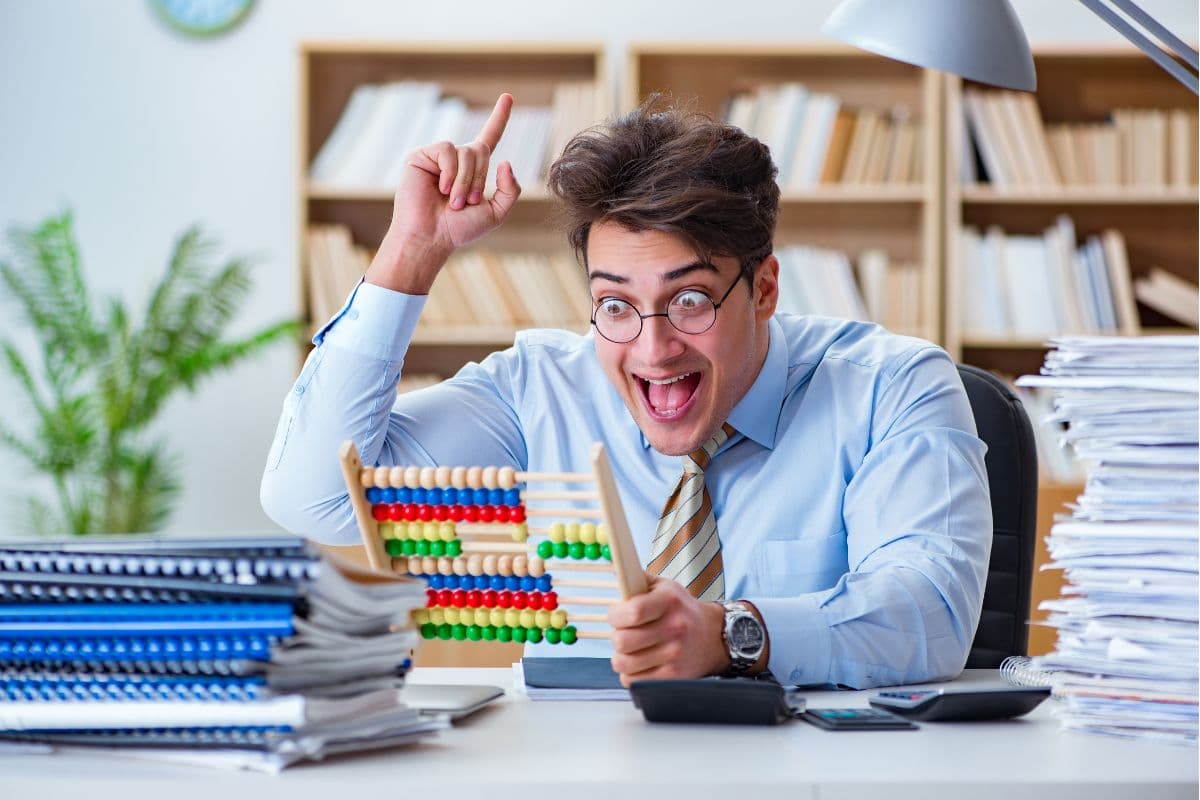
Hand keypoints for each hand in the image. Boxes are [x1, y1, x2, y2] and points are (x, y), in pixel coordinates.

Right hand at [366, 93, 521, 293]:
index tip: (508, 97)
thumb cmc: (459, 229)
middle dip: (479, 179)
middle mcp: (456, 159)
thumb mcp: (496, 212)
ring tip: (453, 202)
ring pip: (466, 152)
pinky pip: (446, 150)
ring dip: (465, 181)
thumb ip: (510, 190)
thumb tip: (505, 161)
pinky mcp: (420, 156)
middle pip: (482, 150)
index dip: (499, 118)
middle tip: (467, 203)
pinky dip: (450, 172)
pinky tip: (441, 188)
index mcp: (473, 169)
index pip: (490, 137)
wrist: (431, 238)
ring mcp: (437, 157)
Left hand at [607, 573, 729, 686]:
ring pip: (623, 664)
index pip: (632, 612)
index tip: (616, 615)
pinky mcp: (673, 677)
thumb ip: (636, 579)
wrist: (713, 637)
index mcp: (669, 602)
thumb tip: (612, 572)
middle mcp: (674, 629)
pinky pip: (633, 681)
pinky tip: (639, 663)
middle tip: (625, 632)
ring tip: (631, 649)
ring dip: (621, 657)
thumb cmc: (680, 609)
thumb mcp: (664, 586)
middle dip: (617, 636)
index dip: (615, 615)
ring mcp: (675, 655)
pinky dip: (630, 673)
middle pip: (622, 641)